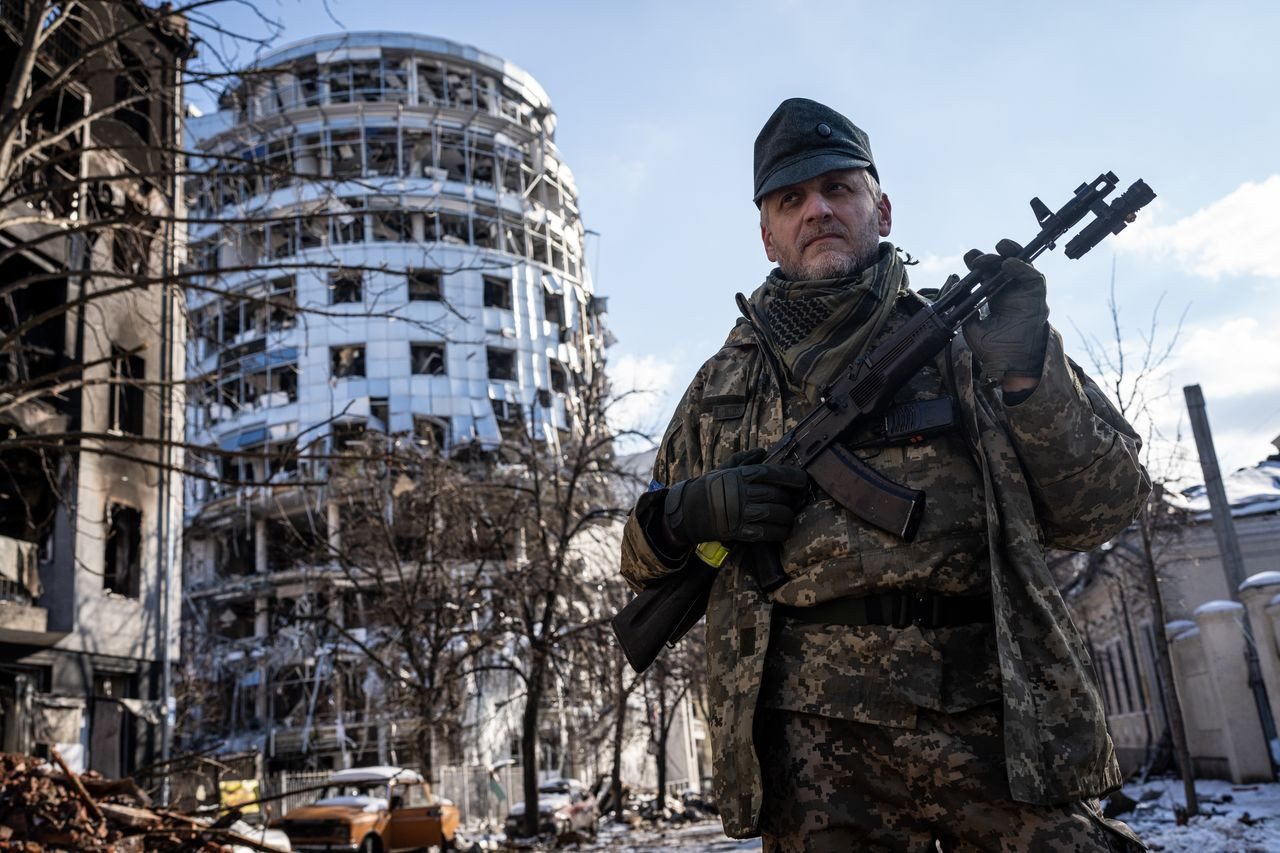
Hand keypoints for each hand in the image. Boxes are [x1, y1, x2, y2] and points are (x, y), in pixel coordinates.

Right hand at [663, 449, 808, 546]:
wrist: (689, 511)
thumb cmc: (709, 487)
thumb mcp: (725, 468)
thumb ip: (744, 458)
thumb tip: (763, 451)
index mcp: (743, 475)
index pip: (775, 473)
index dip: (794, 477)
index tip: (803, 480)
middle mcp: (745, 492)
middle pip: (779, 496)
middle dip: (790, 500)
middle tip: (792, 502)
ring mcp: (744, 512)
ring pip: (777, 514)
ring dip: (788, 517)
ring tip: (789, 517)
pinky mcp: (741, 530)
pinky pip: (769, 532)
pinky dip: (780, 532)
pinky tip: (783, 530)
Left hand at [957, 238, 1048, 381]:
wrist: (1010, 364)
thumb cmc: (993, 350)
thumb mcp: (971, 328)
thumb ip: (965, 310)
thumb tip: (955, 293)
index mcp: (993, 297)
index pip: (986, 275)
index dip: (978, 264)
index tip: (969, 259)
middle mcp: (1009, 292)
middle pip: (1001, 266)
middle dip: (990, 257)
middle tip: (977, 257)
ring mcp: (1024, 293)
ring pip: (1020, 265)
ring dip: (1009, 254)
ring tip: (998, 250)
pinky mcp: (1037, 297)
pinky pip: (1033, 277)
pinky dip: (1021, 267)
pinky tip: (1009, 265)